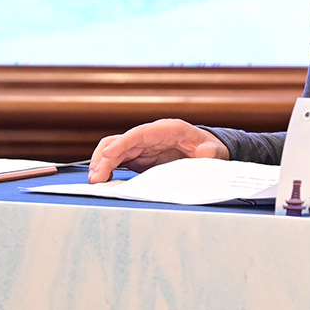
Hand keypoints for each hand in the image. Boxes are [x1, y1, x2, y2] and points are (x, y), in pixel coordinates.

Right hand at [87, 118, 229, 181]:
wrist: (207, 151)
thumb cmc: (209, 147)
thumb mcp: (215, 150)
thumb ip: (210, 151)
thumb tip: (205, 152)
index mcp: (167, 129)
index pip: (139, 133)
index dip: (122, 142)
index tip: (108, 154)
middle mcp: (150, 135)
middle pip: (120, 141)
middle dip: (105, 158)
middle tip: (96, 178)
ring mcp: (142, 146)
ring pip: (114, 149)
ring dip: (101, 163)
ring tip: (95, 180)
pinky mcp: (138, 157)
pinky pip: (118, 159)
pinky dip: (107, 168)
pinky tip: (102, 180)